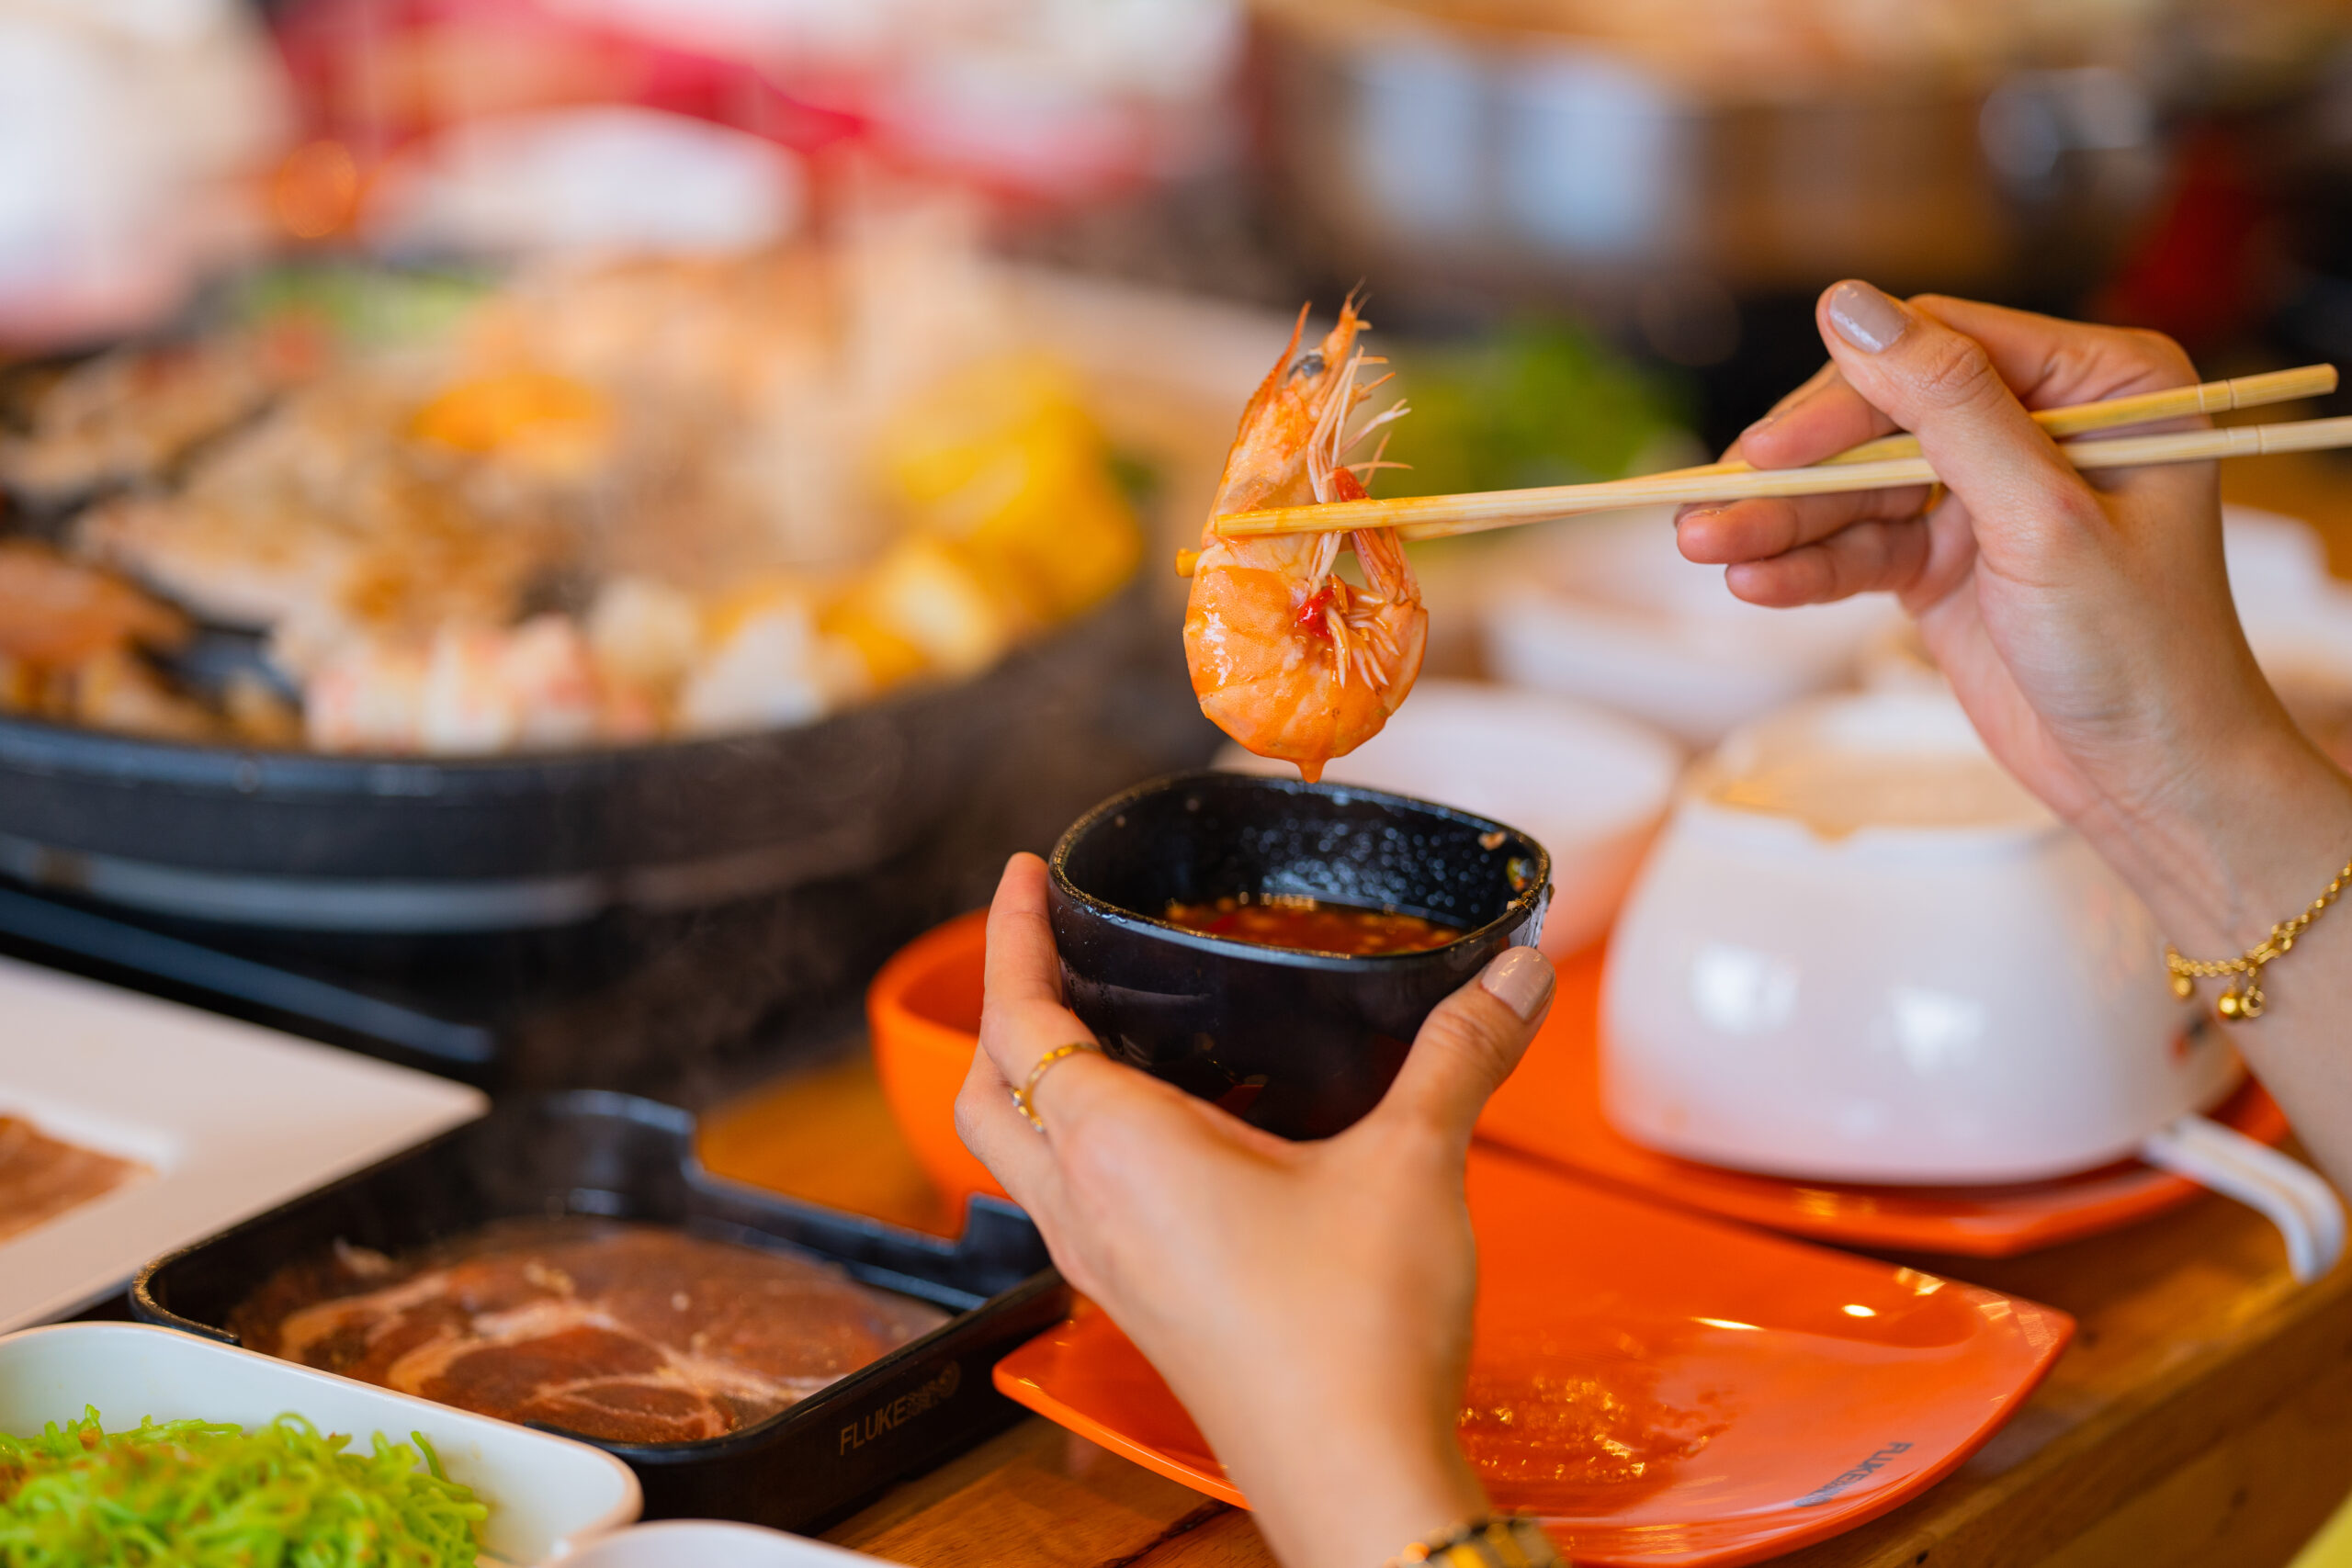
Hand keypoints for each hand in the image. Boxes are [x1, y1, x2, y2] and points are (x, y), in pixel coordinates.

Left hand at [955, 854, 1556, 1567]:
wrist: (1355, 1480)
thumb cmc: (1354, 1341)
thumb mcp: (1412, 1165)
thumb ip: (1458, 1054)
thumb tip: (1511, 972)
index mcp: (1118, 1151)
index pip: (1018, 1019)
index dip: (1010, 937)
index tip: (1023, 877)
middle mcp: (1085, 1209)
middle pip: (986, 1087)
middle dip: (1002, 1004)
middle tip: (1050, 943)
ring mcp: (1105, 1267)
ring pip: (1017, 1154)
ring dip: (1030, 1080)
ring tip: (1098, 1023)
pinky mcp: (1139, 1306)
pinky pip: (1068, 1204)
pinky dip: (1078, 1145)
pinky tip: (1163, 1136)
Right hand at [1675, 282, 2351, 957]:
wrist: (2153, 780)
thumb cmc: (2143, 654)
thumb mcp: (2042, 521)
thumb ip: (1950, 409)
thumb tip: (1852, 306)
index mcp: (2101, 385)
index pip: (1941, 351)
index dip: (1845, 397)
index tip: (1767, 451)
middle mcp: (2042, 423)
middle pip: (1882, 416)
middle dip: (1797, 472)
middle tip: (1710, 513)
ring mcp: (1989, 493)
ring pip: (1856, 484)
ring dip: (1780, 522)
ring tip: (1703, 549)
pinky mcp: (1948, 558)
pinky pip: (1860, 544)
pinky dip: (1806, 565)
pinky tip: (1752, 580)